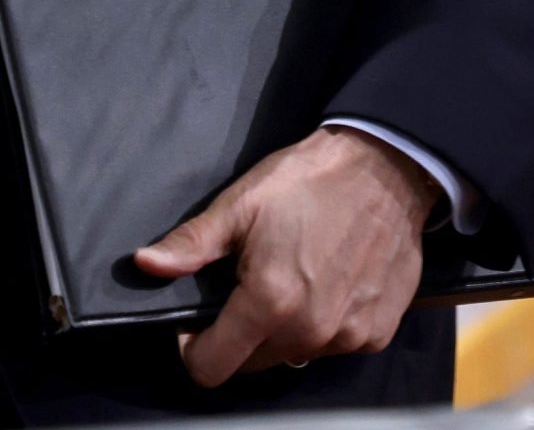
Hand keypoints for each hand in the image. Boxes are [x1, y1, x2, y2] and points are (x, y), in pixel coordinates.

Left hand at [133, 125, 440, 386]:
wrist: (387, 166)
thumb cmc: (313, 179)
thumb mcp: (242, 203)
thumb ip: (192, 244)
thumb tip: (145, 264)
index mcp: (269, 301)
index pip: (211, 366)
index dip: (194, 345)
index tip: (200, 320)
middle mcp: (310, 330)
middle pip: (252, 364)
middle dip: (241, 334)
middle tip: (251, 284)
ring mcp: (348, 335)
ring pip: (294, 355)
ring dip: (285, 330)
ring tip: (295, 278)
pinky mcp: (377, 331)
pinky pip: (335, 345)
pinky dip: (326, 325)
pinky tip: (330, 283)